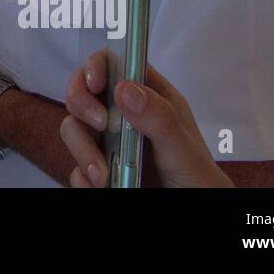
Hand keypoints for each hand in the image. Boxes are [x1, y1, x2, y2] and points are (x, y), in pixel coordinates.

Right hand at [60, 49, 230, 187]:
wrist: (193, 210)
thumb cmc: (199, 180)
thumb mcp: (184, 148)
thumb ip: (160, 119)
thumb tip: (126, 89)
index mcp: (151, 98)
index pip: (117, 64)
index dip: (99, 65)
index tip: (95, 82)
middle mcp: (125, 115)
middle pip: (85, 91)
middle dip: (81, 104)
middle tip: (97, 123)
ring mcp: (109, 142)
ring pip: (74, 127)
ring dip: (81, 149)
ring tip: (102, 176)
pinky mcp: (100, 168)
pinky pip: (76, 166)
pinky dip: (83, 177)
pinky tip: (101, 186)